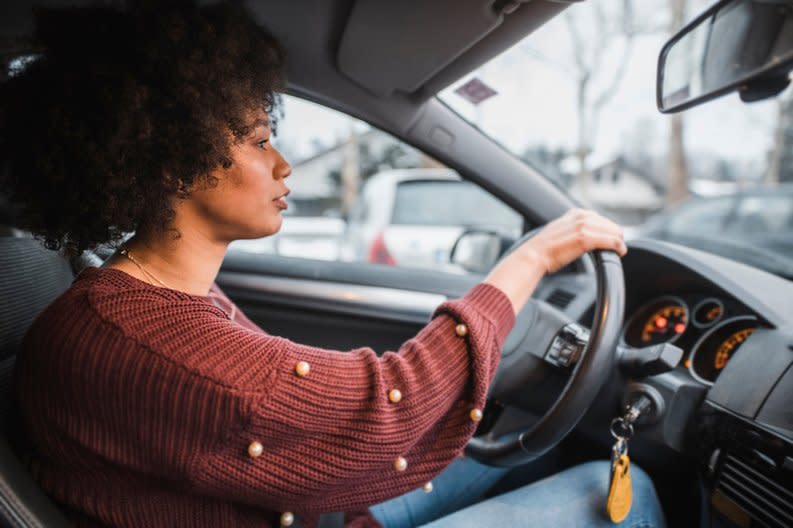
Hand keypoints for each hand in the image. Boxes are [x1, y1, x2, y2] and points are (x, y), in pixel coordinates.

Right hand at [484, 209, 625, 313]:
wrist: (533, 256)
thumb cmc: (544, 250)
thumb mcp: (560, 233)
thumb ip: (574, 230)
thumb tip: (586, 238)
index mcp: (574, 213)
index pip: (601, 218)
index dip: (607, 229)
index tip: (610, 239)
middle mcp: (580, 216)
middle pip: (609, 224)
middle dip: (615, 235)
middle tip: (617, 247)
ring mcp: (582, 226)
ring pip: (613, 231)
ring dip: (619, 241)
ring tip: (620, 250)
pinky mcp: (584, 238)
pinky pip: (610, 240)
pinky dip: (618, 246)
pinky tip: (620, 252)